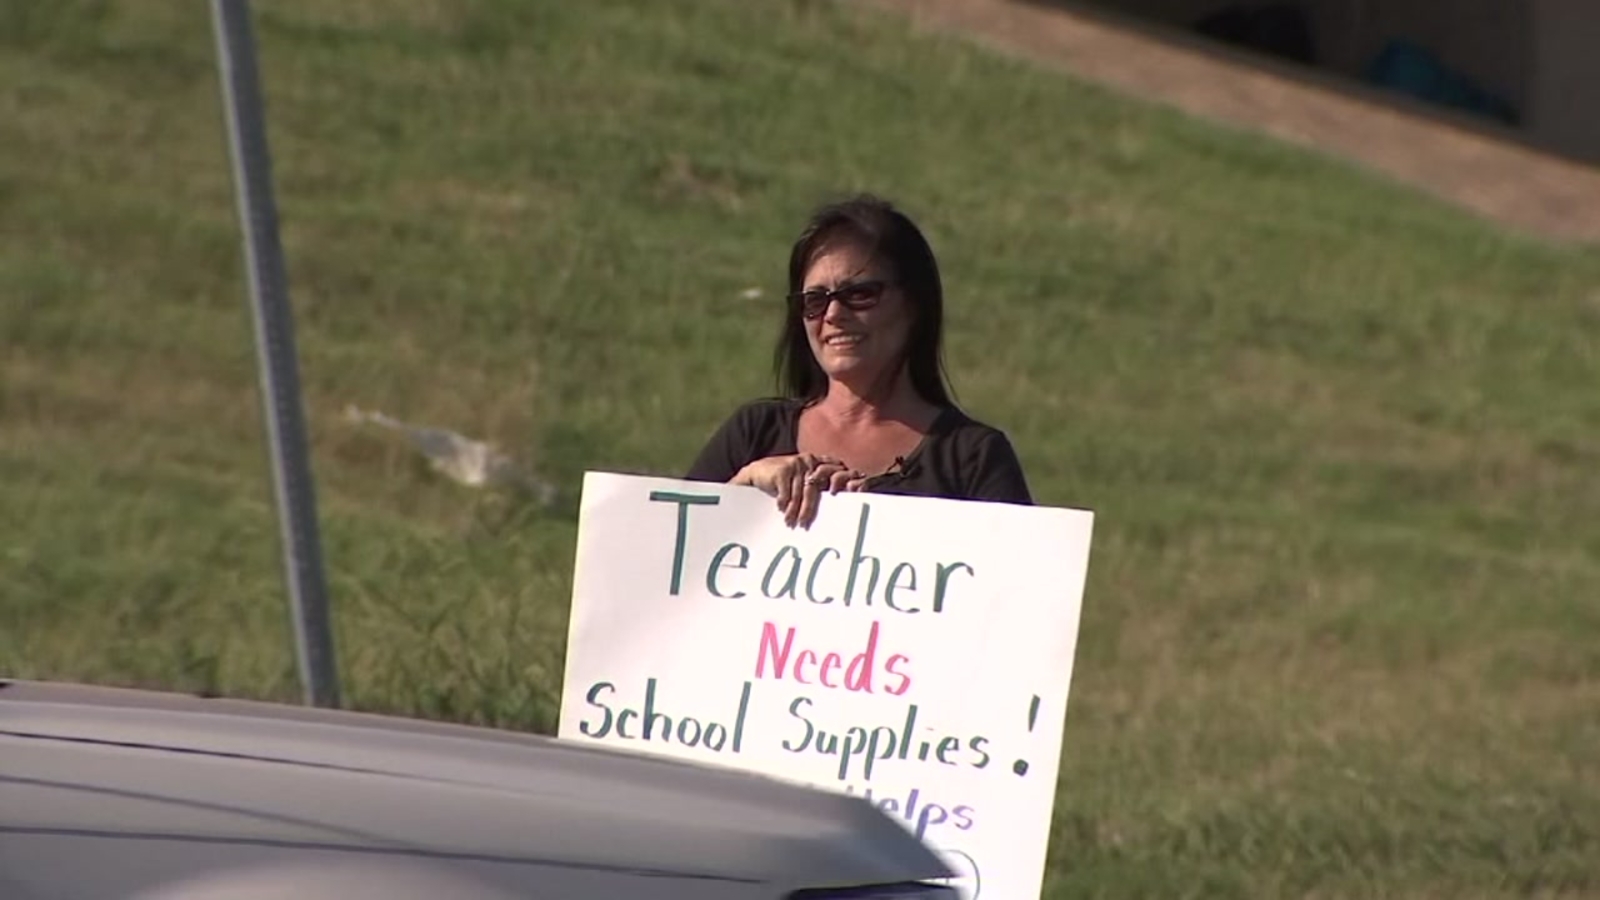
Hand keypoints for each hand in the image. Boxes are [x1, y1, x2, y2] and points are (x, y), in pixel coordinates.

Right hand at [732, 453, 861, 527]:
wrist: (757, 471)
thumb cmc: (782, 479)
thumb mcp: (801, 478)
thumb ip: (816, 484)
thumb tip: (834, 507)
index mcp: (816, 462)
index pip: (833, 472)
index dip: (839, 485)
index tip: (844, 502)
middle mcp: (808, 461)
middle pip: (813, 489)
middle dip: (808, 509)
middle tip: (805, 523)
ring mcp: (796, 464)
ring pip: (798, 494)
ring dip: (793, 511)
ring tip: (790, 522)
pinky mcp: (783, 470)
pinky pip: (786, 493)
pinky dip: (783, 503)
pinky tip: (780, 510)